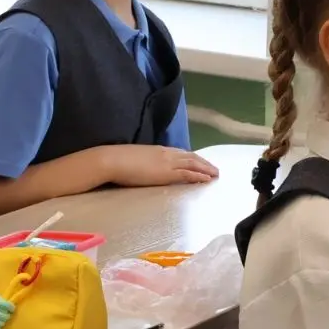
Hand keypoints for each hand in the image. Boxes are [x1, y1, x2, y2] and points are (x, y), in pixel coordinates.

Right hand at [99, 146, 219, 187]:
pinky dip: (198, 175)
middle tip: (215, 169)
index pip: (181, 152)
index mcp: (159, 150)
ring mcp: (167, 163)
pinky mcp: (166, 173)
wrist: (112, 160)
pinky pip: (187, 174)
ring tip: (215, 174)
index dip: (193, 157)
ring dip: (206, 169)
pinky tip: (206, 179)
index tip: (201, 162)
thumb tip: (148, 166)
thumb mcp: (137, 158)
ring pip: (193, 164)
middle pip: (191, 157)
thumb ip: (146, 161)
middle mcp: (166, 154)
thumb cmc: (119, 160)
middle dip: (204, 163)